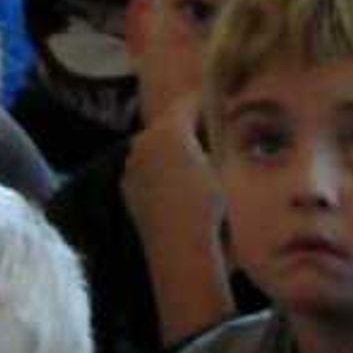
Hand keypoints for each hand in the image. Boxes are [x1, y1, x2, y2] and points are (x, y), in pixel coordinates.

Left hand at [123, 96, 238, 342]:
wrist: (180, 251)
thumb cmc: (209, 208)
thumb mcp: (224, 173)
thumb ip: (219, 147)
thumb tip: (223, 137)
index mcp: (169, 131)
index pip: (188, 103)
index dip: (205, 101)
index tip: (217, 100)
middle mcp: (144, 142)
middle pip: (169, 124)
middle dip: (188, 126)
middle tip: (211, 132)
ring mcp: (132, 166)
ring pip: (156, 147)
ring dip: (173, 150)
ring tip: (197, 162)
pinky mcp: (128, 190)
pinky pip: (147, 170)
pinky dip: (161, 172)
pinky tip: (179, 187)